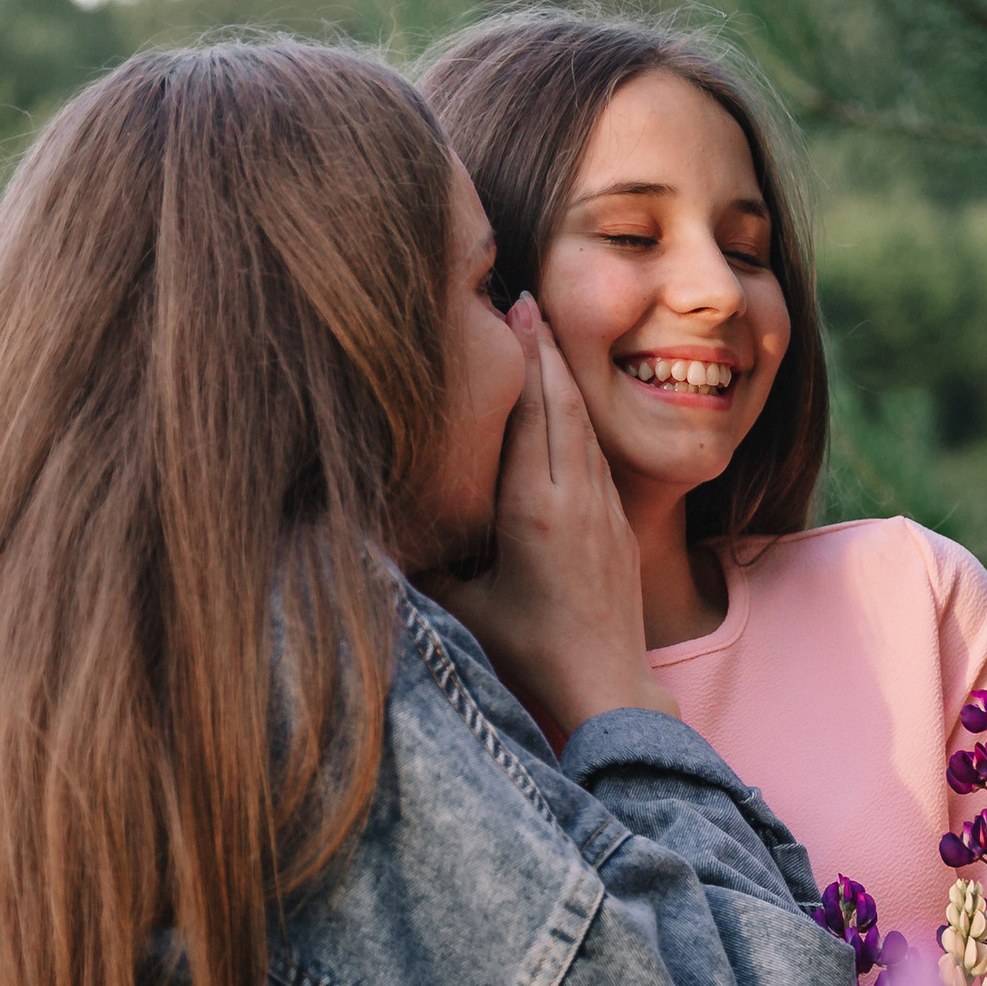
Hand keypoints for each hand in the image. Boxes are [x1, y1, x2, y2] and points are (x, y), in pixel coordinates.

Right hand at [423, 298, 677, 731]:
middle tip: (523, 298)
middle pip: (561, 404)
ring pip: (583, 424)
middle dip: (543, 349)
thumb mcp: (466, 609)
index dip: (519, 361)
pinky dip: (580, 415)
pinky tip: (569, 401)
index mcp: (534, 508)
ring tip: (544, 333)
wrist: (609, 687)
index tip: (508, 312)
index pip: (527, 415)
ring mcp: (602, 508)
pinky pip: (595, 453)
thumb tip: (369, 534)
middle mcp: (574, 496)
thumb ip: (424, 566)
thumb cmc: (531, 654)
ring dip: (564, 376)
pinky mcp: (617, 523)